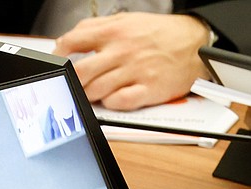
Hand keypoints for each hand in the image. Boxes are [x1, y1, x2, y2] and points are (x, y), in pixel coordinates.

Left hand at [53, 13, 210, 110]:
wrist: (197, 42)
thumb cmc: (159, 34)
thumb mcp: (127, 20)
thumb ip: (95, 28)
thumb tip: (66, 40)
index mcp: (114, 32)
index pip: (72, 42)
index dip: (58, 55)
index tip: (57, 64)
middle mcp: (123, 51)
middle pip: (80, 72)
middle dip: (71, 81)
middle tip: (73, 85)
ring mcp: (136, 71)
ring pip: (95, 90)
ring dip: (90, 95)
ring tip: (95, 91)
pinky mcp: (148, 89)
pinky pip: (118, 102)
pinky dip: (110, 103)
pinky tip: (113, 97)